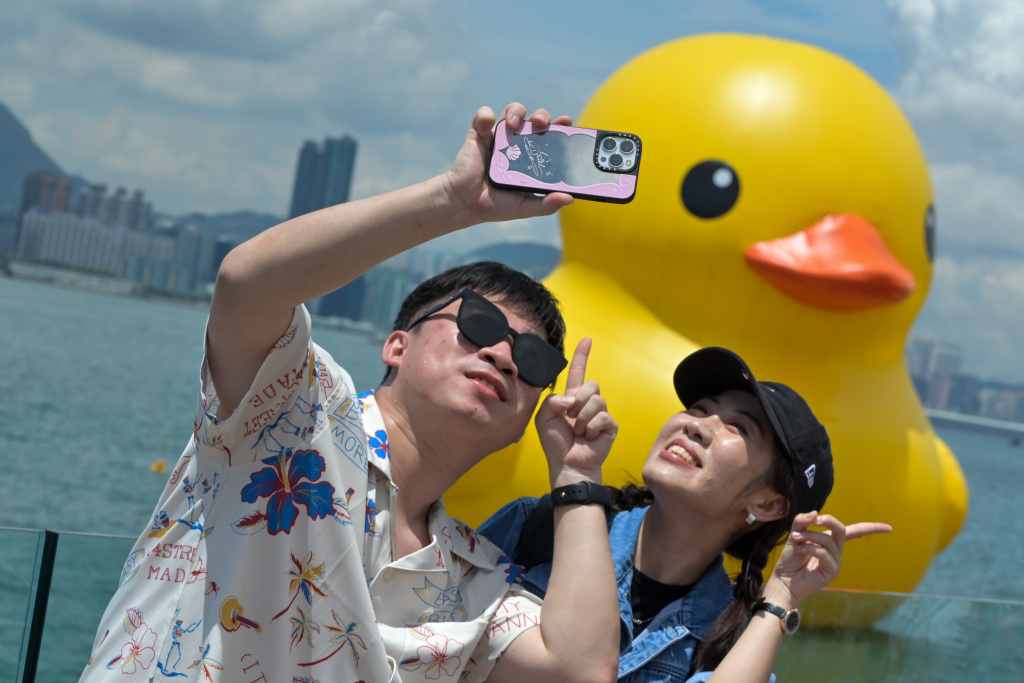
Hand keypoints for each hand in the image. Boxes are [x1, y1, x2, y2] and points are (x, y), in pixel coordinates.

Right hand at [443, 102, 574, 222]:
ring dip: (516, 111)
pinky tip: (487, 127)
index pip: (551, 137)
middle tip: (541, 123)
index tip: (566, 123)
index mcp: (531, 157)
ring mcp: (499, 137)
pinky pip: (484, 115)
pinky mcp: (479, 134)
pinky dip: (486, 116)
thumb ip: (547, 204)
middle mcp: (517, 144)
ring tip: (514, 124)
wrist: (465, 204)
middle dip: (542, 116)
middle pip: (535, 119)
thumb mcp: (525, 207)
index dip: (559, 127)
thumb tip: (569, 199)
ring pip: (513, 111)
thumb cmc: (496, 206)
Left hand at [534, 338, 617, 488]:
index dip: (582, 356)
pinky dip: (591, 428)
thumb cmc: (556, 443)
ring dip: (583, 418)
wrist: (567, 464)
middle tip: (571, 419)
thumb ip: (552, 401)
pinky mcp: (610, 425)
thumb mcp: (543, 418)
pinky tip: (588, 438)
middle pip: (591, 384)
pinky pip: (602, 417)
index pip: (578, 372)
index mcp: (572, 398)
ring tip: (579, 432)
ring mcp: (601, 414)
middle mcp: (588, 403)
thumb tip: (572, 399)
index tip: (587, 340)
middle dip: (579, 400)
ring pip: (596, 400)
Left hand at [762, 512, 892, 607]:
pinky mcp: (831, 571)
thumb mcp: (794, 535)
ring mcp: (835, 562)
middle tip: (814, 520)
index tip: (889, 528)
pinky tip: (799, 550)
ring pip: (829, 540)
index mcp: (829, 540)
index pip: (854, 532)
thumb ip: (802, 522)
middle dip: (830, 520)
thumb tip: (815, 512)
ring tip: (796, 539)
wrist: (783, 580)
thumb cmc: (790, 560)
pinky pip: (824, 553)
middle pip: (843, 530)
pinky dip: (810, 548)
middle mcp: (835, 551)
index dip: (871, 528)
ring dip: (810, 535)